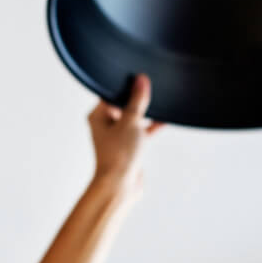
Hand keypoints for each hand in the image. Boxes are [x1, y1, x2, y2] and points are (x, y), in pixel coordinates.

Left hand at [88, 74, 164, 201]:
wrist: (120, 185)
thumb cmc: (119, 155)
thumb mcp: (131, 122)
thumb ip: (137, 100)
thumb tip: (141, 80)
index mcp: (97, 116)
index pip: (111, 93)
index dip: (125, 85)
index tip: (139, 77)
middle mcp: (104, 125)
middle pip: (123, 104)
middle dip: (137, 99)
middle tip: (151, 88)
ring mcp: (117, 136)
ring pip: (133, 119)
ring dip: (145, 113)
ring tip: (159, 101)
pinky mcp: (128, 147)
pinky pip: (140, 132)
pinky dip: (150, 126)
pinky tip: (163, 120)